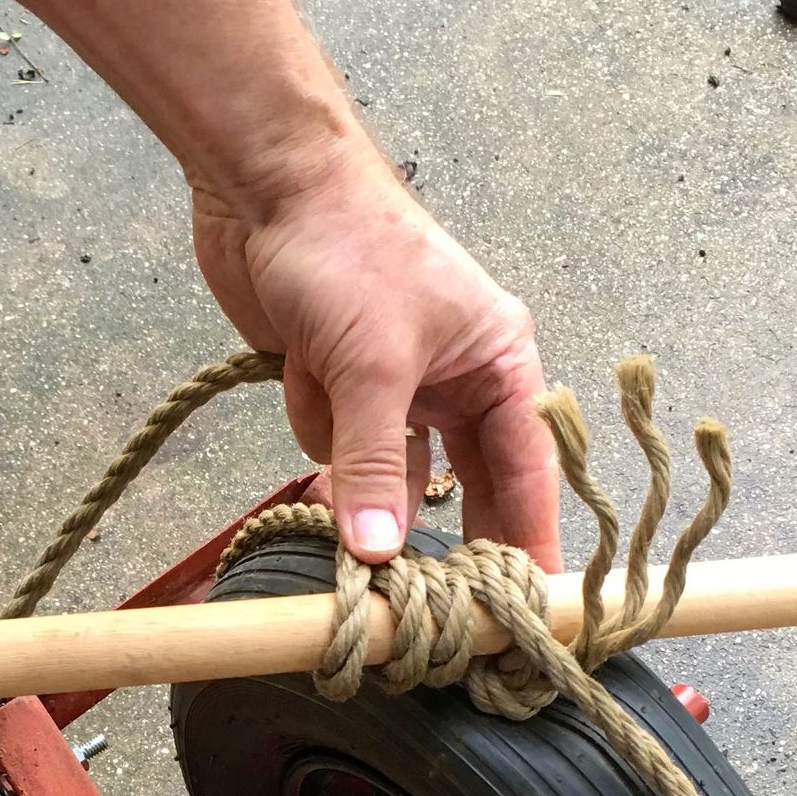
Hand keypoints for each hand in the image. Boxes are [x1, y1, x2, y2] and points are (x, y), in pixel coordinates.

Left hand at [191, 151, 559, 570]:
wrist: (265, 184)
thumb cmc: (347, 249)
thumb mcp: (371, 367)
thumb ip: (374, 464)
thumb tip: (379, 553)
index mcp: (500, 363)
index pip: (529, 472)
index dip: (530, 540)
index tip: (531, 611)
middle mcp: (459, 380)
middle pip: (462, 484)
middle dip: (433, 523)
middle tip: (440, 605)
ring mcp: (396, 386)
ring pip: (382, 470)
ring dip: (350, 454)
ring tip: (328, 412)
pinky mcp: (341, 386)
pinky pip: (333, 445)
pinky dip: (312, 420)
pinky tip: (298, 366)